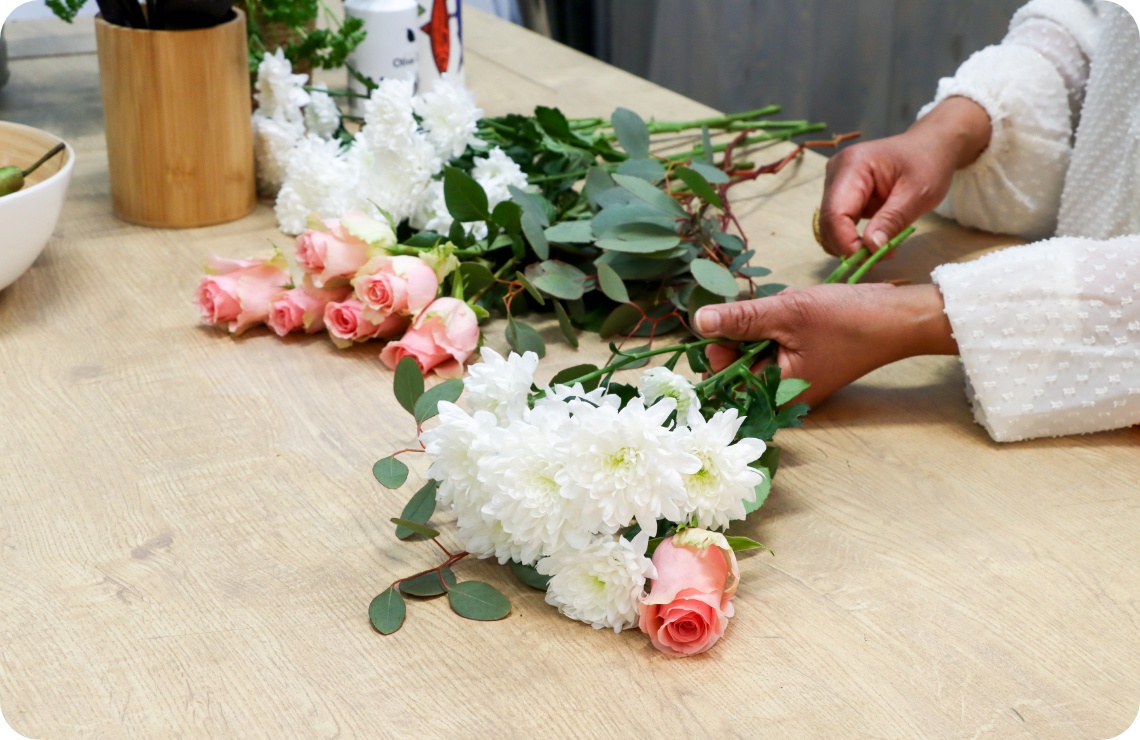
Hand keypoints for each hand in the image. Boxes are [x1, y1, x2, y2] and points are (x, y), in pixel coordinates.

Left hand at [695, 284, 958, 407]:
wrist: (898, 319)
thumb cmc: (848, 320)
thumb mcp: (787, 313)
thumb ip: (740, 319)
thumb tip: (698, 322)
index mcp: (777, 395)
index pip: (725, 380)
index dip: (719, 349)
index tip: (731, 320)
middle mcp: (783, 396)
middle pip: (738, 364)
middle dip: (748, 331)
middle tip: (774, 312)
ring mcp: (794, 382)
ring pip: (756, 350)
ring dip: (766, 324)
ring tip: (793, 310)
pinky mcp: (804, 366)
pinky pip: (776, 346)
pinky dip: (781, 326)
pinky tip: (801, 313)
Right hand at [819, 96, 991, 256]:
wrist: (930, 146)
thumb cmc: (928, 162)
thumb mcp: (919, 193)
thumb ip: (893, 220)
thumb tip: (871, 248)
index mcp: (852, 165)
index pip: (835, 212)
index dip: (845, 241)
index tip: (869, 258)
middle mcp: (836, 173)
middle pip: (828, 221)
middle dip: (848, 246)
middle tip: (879, 258)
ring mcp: (836, 184)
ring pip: (830, 227)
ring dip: (851, 245)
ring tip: (883, 249)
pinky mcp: (841, 195)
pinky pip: (839, 224)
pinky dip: (855, 239)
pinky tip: (877, 239)